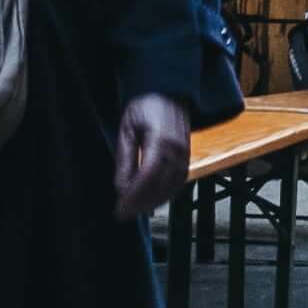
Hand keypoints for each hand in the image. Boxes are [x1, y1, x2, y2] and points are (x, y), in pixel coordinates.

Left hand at [112, 93, 190, 220]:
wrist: (170, 92)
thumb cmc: (145, 107)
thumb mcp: (127, 129)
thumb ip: (125, 159)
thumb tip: (121, 188)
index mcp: (161, 140)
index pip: (148, 176)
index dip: (134, 196)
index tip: (120, 208)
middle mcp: (178, 150)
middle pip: (160, 186)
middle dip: (141, 204)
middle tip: (122, 214)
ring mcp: (186, 154)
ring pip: (172, 188)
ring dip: (153, 203)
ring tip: (134, 210)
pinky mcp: (188, 157)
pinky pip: (179, 182)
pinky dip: (165, 195)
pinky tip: (151, 200)